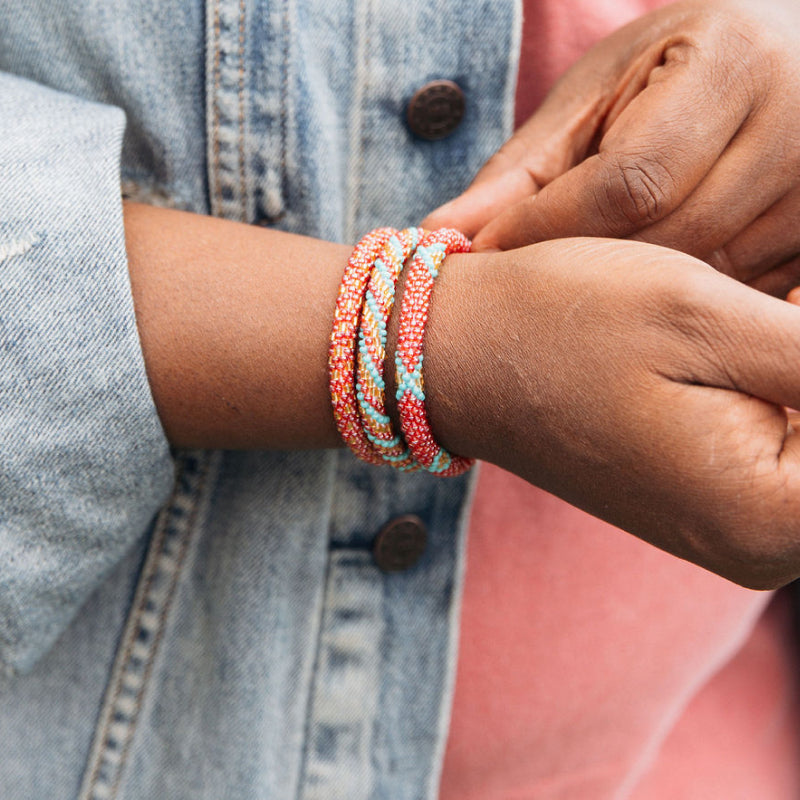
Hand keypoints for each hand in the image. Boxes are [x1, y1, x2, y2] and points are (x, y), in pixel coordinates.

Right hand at [422, 237, 799, 588]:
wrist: (463, 358)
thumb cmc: (563, 325)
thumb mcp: (706, 317)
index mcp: (768, 513)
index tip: (787, 306)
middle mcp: (760, 543)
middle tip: (769, 300)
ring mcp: (735, 526)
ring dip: (798, 362)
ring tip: (752, 310)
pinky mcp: (712, 496)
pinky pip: (787, 444)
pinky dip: (785, 382)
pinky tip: (760, 327)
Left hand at [424, 0, 799, 296]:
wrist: (791, 50)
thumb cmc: (677, 68)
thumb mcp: (595, 98)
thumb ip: (521, 171)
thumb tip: (437, 236)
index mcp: (733, 63)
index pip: (629, 182)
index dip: (550, 228)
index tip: (489, 253)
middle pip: (669, 244)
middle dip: (589, 271)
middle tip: (534, 279)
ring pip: (708, 284)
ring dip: (636, 294)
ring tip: (593, 282)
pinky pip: (746, 299)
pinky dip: (690, 304)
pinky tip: (655, 287)